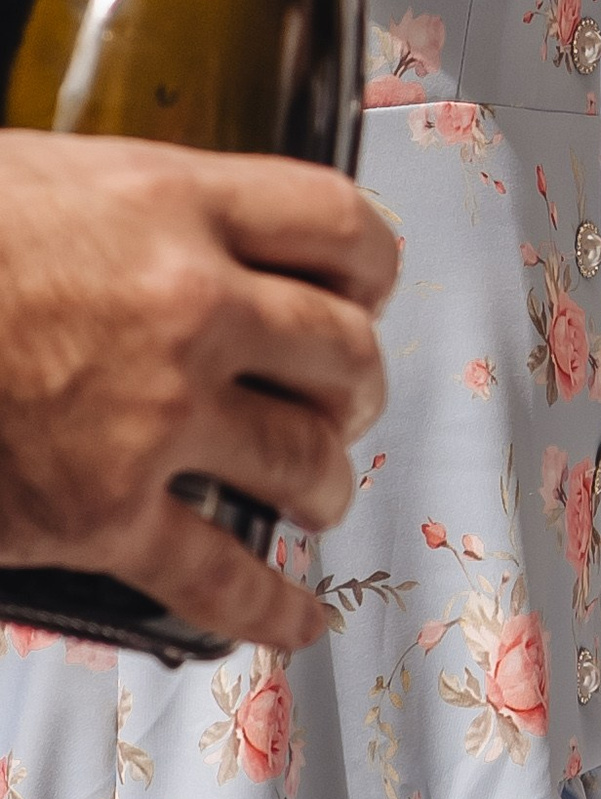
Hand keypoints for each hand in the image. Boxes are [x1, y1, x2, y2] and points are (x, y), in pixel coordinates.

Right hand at [0, 140, 397, 652]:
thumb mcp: (35, 180)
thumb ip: (123, 212)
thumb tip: (158, 234)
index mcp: (171, 204)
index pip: (336, 224)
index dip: (367, 266)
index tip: (365, 289)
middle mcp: (190, 306)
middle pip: (342, 350)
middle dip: (353, 383)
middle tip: (342, 398)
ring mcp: (156, 415)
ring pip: (306, 462)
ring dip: (325, 483)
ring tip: (315, 492)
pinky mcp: (106, 511)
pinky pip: (222, 576)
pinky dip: (271, 608)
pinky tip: (295, 618)